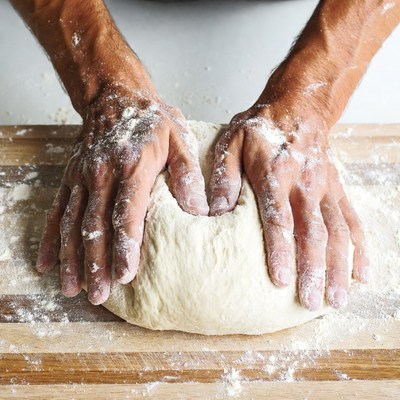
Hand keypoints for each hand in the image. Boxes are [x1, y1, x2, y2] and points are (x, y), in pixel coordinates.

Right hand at [36, 85, 207, 304]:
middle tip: (98, 295)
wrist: (116, 95)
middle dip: (95, 263)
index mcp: (132, 168)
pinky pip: (57, 210)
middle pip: (95, 226)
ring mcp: (82, 177)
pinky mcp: (71, 177)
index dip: (125, 247)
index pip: (126, 214)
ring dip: (71, 258)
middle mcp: (102, 175)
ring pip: (72, 223)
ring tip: (70, 288)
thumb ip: (187, 174)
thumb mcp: (179, 139)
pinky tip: (46, 262)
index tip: (125, 276)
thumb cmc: (151, 120)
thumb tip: (198, 210)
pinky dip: (50, 238)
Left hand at [209, 105, 368, 310]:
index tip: (280, 281)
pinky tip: (362, 273)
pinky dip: (360, 248)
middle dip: (314, 269)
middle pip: (314, 232)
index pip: (279, 219)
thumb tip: (217, 212)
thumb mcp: (232, 143)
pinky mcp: (337, 189)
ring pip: (337, 232)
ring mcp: (325, 188)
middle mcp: (305, 184)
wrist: (298, 106)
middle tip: (312, 302)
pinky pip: (352, 220)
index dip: (280, 251)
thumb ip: (225, 177)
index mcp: (276, 174)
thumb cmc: (260, 127)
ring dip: (339, 267)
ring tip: (338, 299)